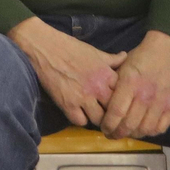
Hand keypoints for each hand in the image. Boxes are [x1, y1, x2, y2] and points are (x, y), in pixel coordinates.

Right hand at [9, 17, 126, 127]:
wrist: (44, 47)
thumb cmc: (70, 47)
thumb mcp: (95, 52)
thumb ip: (112, 59)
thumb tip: (125, 57)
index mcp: (107, 74)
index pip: (124, 95)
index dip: (123, 100)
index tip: (120, 103)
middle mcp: (98, 88)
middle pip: (114, 111)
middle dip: (113, 114)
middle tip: (108, 114)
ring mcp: (82, 98)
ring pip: (99, 120)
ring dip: (97, 118)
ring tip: (93, 115)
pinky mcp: (67, 105)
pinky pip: (80, 122)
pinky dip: (80, 118)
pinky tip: (78, 112)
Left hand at [101, 31, 169, 139]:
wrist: (166, 50)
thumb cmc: (139, 59)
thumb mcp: (120, 68)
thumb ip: (112, 86)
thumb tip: (101, 106)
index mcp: (129, 83)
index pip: (116, 112)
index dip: (108, 125)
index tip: (103, 128)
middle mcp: (145, 95)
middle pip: (130, 124)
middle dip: (117, 133)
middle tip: (112, 134)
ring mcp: (161, 102)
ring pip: (145, 129)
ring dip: (133, 134)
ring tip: (126, 132)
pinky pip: (161, 127)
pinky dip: (150, 132)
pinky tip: (143, 129)